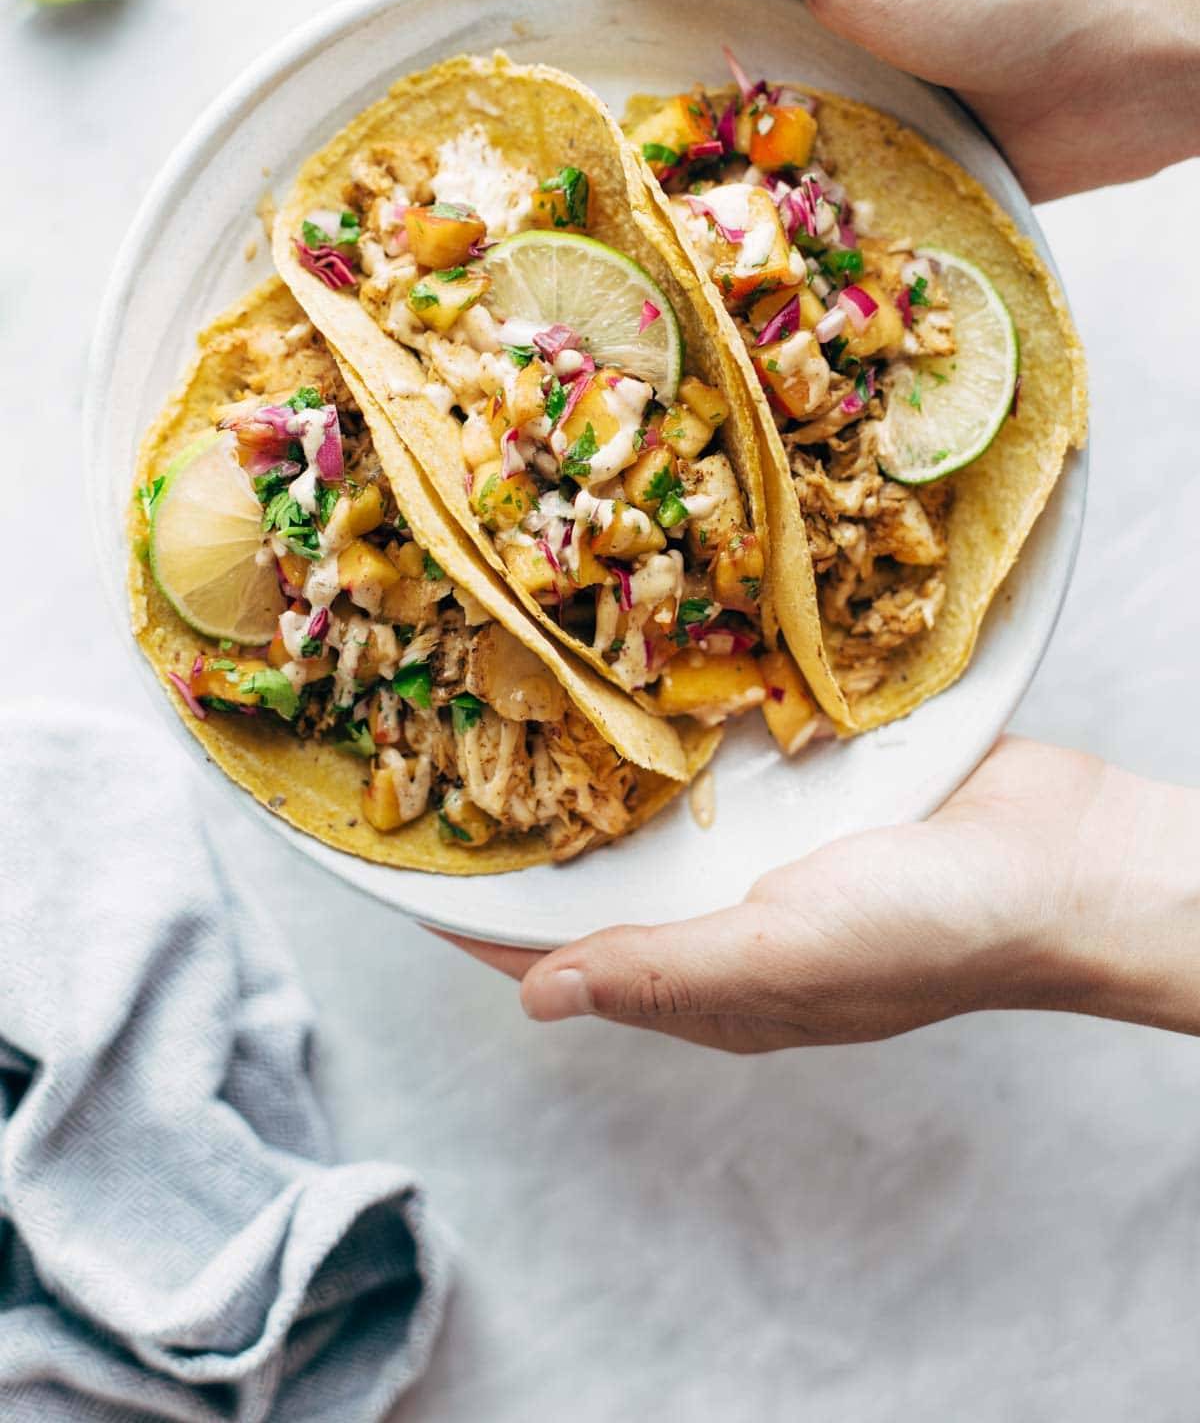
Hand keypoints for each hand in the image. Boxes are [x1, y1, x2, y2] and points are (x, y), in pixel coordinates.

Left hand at [448, 739, 1199, 1052]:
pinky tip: (628, 669)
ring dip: (592, 763)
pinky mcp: (805, 785)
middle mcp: (723, 914)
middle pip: (596, 876)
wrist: (1065, 855)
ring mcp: (766, 848)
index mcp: (708, 981)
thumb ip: (664, 973)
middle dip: (527, 826)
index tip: (405, 859)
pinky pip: (717, 758)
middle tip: (446, 743)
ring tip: (512, 692)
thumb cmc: (934, 927)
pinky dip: (671, 724)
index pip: (562, 955)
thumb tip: (535, 1000)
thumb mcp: (785, 958)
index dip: (483, 915)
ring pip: (651, 810)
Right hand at [494, 0, 1199, 202]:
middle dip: (530, 69)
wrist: (1126, 63)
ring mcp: (791, 81)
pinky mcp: (831, 154)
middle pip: (612, 26)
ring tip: (524, 219)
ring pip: (668, 113)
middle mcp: (756, 1)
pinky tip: (649, 267)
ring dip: (602, 156)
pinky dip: (688, 214)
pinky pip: (737, 183)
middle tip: (454, 138)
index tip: (419, 7)